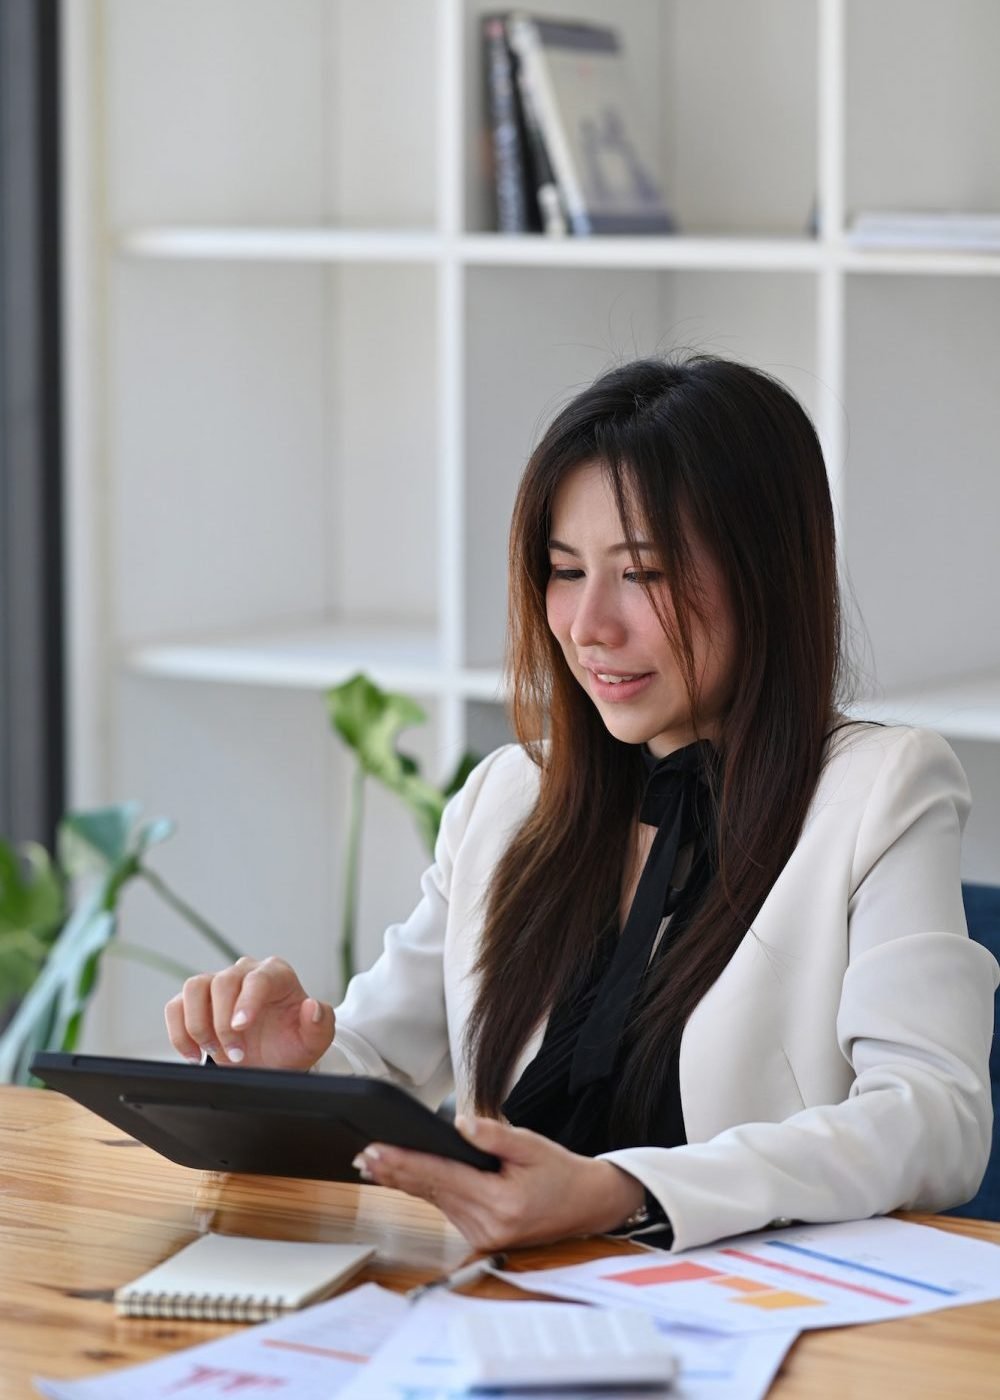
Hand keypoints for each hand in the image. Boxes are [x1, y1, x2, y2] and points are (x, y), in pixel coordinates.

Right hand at [164, 956, 334, 1070]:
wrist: (274, 1060)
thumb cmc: (293, 1044)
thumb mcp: (315, 1040)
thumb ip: (320, 1023)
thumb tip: (311, 1006)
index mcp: (277, 975)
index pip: (258, 979)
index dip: (246, 1002)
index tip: (240, 1027)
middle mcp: (246, 972)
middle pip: (223, 982)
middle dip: (223, 1023)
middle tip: (235, 1054)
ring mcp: (219, 984)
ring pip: (194, 987)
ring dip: (198, 1024)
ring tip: (213, 1051)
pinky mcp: (196, 1001)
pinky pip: (175, 1006)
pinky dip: (179, 1032)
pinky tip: (193, 1054)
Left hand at [353, 1116, 645, 1249]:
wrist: (586, 1206)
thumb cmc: (560, 1173)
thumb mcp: (532, 1145)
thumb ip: (494, 1135)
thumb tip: (460, 1122)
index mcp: (500, 1203)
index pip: (442, 1177)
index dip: (406, 1162)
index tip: (378, 1151)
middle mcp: (486, 1225)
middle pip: (431, 1190)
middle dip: (394, 1171)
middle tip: (363, 1153)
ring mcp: (480, 1234)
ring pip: (433, 1200)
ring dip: (403, 1180)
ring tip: (372, 1161)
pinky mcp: (478, 1234)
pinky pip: (444, 1206)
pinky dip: (423, 1188)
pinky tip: (401, 1175)